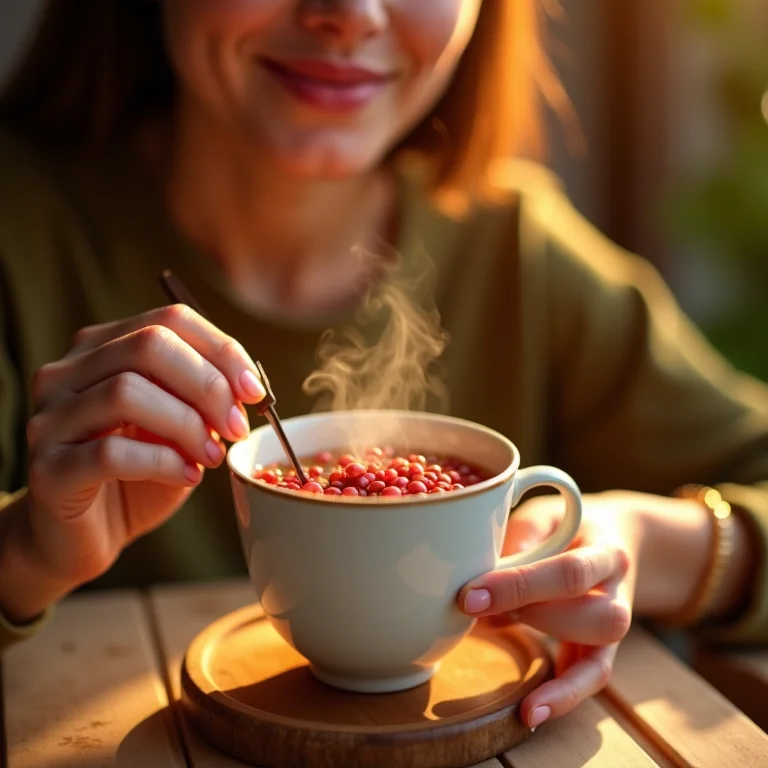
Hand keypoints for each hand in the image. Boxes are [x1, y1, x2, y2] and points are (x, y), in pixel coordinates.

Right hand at [23, 304, 265, 590]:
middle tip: (235, 426)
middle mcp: (67, 372)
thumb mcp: (178, 429)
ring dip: (187, 425)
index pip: (170, 319)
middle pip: (149, 346)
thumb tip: (245, 389)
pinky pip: (110, 453)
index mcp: (102, 349)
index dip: (222, 350)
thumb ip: (202, 400)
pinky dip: (163, 463)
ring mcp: (50, 418)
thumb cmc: (137, 476)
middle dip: (208, 385)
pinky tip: (187, 476)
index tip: (254, 391)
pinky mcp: (47, 468)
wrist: (81, 537)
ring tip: (212, 456)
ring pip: (126, 393)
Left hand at [457, 492, 643, 728]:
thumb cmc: (568, 525)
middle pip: (590, 615)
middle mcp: (620, 591)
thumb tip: (481, 586)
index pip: (569, 572)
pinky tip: (531, 712)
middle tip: (473, 609)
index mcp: (607, 550)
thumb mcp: (544, 517)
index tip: (471, 595)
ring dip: (544, 659)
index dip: (519, 585)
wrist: (616, 537)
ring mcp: (617, 625)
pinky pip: (593, 679)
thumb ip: (518, 542)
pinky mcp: (606, 650)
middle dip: (528, 615)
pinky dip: (564, 696)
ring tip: (495, 639)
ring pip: (597, 654)